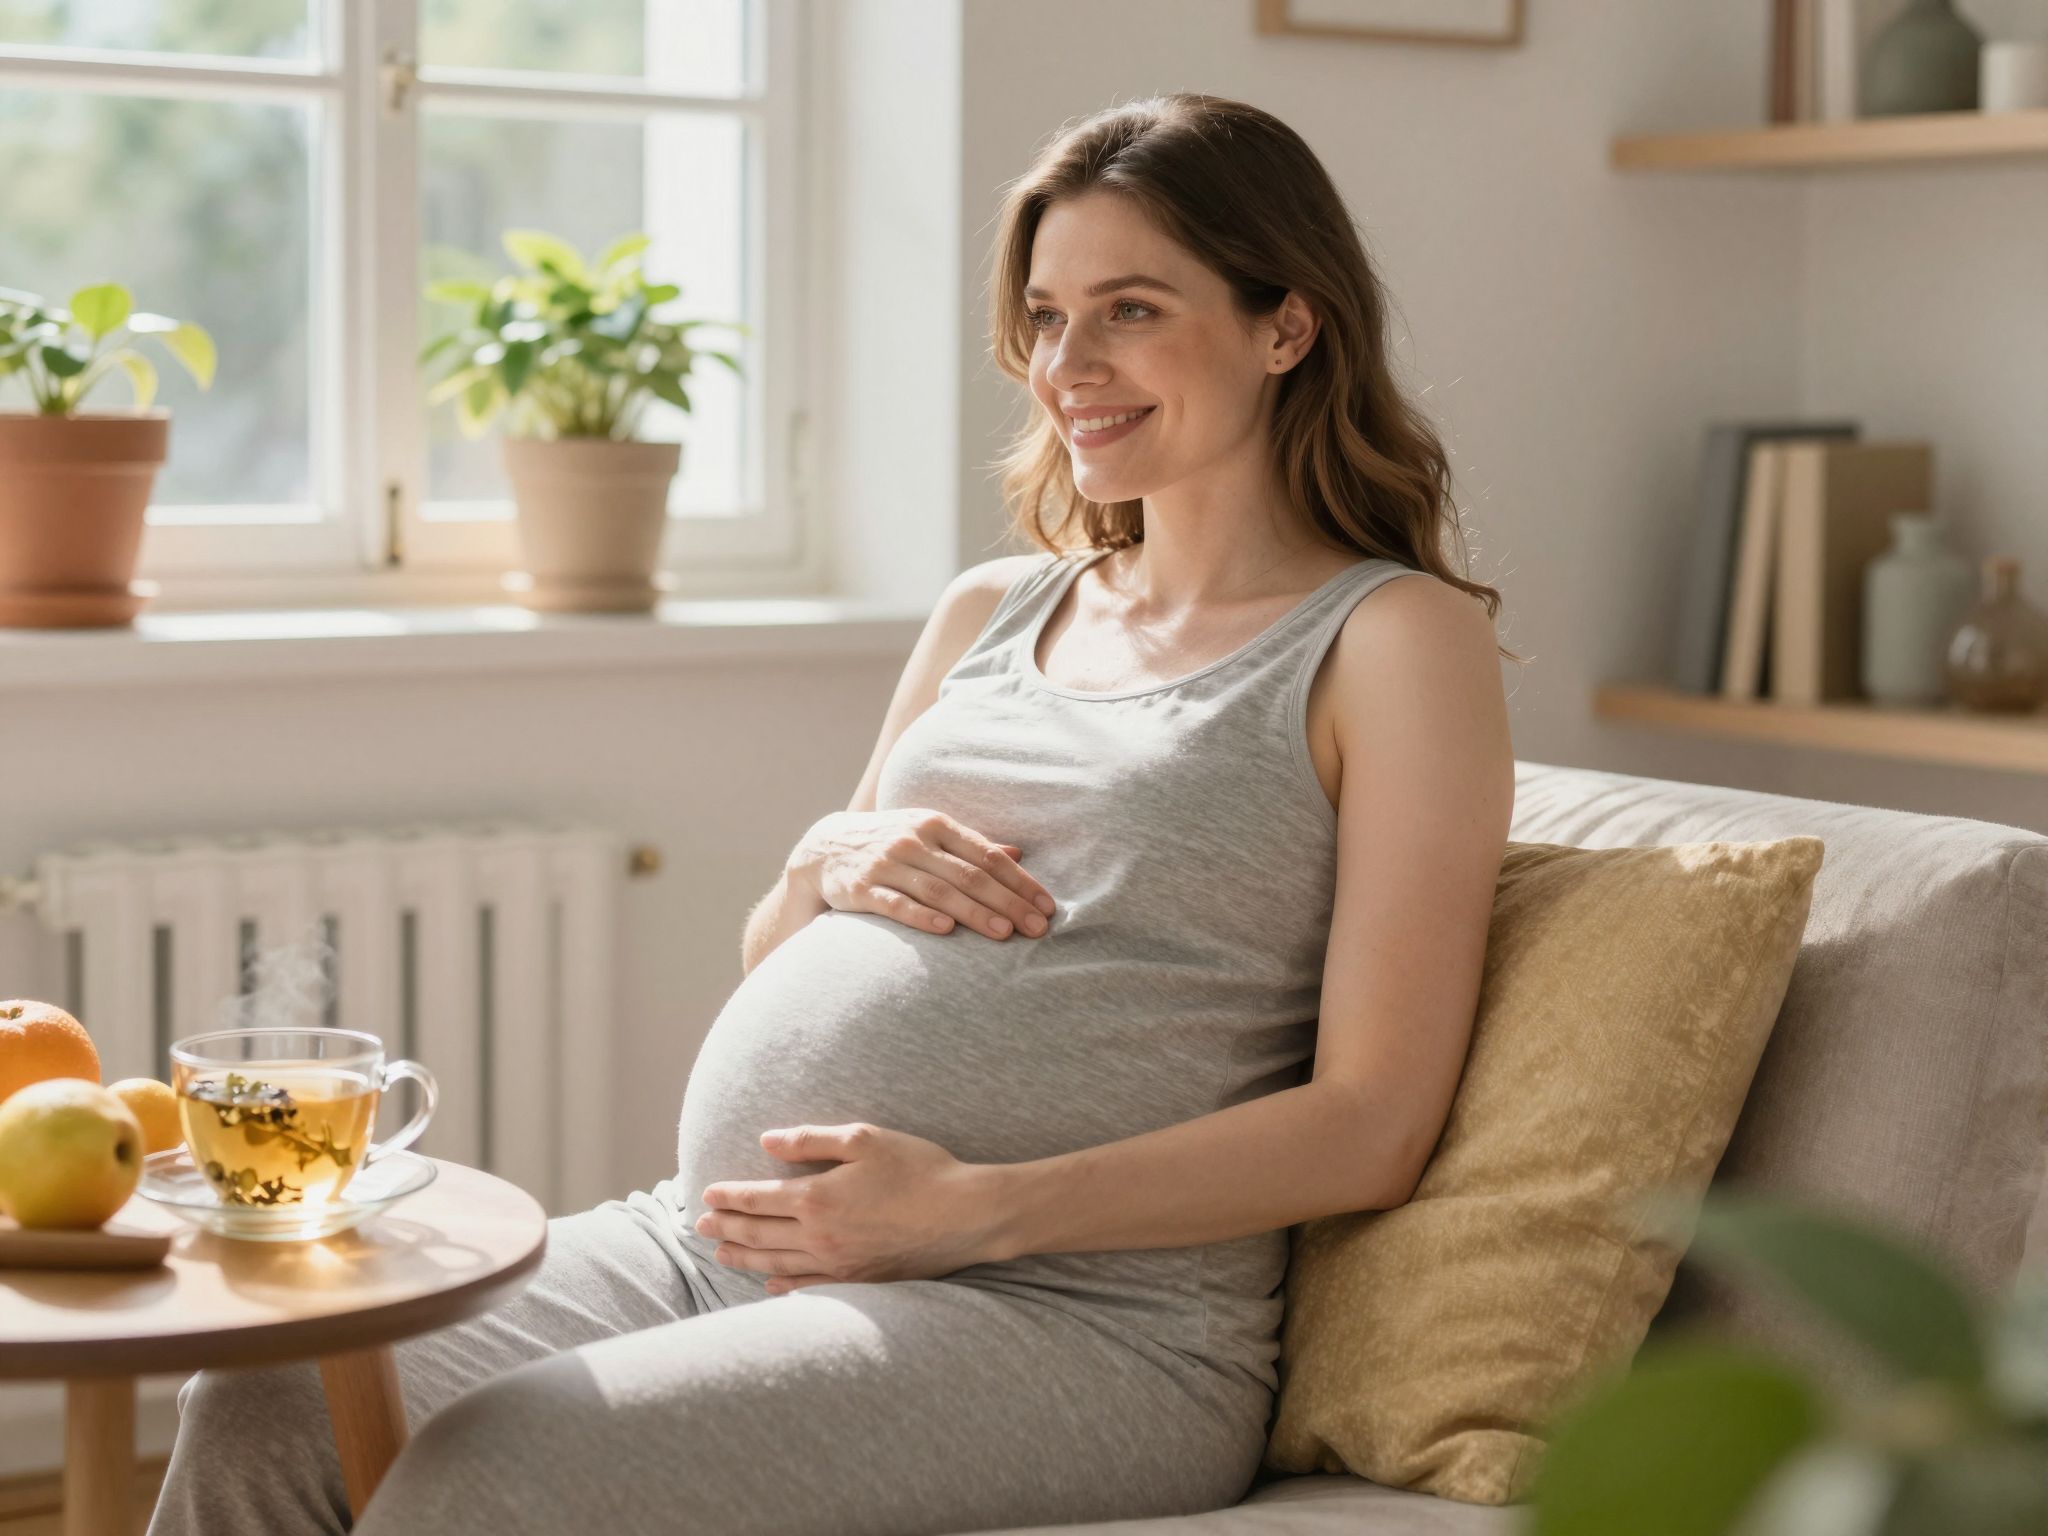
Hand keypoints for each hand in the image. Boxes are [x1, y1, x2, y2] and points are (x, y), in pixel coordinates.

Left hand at [696, 1123, 1002, 1291]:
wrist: (964, 1215)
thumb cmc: (918, 1168)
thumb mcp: (864, 1139)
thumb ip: (810, 1141)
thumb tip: (766, 1141)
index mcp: (816, 1198)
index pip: (757, 1199)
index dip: (729, 1197)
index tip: (707, 1195)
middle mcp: (819, 1236)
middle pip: (759, 1234)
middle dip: (727, 1228)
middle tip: (701, 1226)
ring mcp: (838, 1264)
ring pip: (776, 1263)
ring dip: (744, 1257)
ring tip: (721, 1253)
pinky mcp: (858, 1281)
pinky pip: (808, 1287)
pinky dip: (782, 1285)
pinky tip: (769, 1283)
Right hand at [788, 809, 1055, 942]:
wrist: (823, 848)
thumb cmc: (889, 843)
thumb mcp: (928, 834)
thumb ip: (970, 846)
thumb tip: (1018, 854)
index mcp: (936, 824)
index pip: (987, 854)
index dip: (1021, 881)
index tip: (1047, 906)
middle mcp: (913, 840)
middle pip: (970, 874)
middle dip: (1008, 902)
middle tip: (1037, 927)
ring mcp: (886, 863)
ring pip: (939, 890)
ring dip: (974, 912)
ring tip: (1005, 933)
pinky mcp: (861, 888)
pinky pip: (896, 903)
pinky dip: (921, 916)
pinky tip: (946, 931)